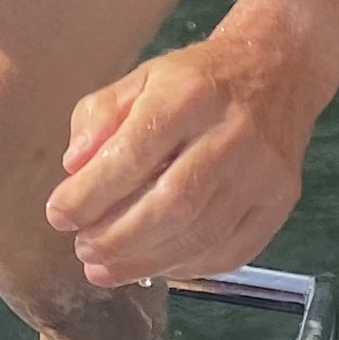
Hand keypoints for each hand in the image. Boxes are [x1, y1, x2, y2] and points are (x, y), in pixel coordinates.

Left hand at [44, 23, 317, 289]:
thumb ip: (100, 117)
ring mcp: (263, 172)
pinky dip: (184, 268)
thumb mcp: (141, 78)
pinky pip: (231, 253)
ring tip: (103, 267)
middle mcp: (233, 133)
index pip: (134, 152)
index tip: (58, 215)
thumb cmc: (196, 80)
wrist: (276, 70)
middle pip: (172, 204)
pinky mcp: (281, 202)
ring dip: (144, 262)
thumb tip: (73, 168)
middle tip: (83, 250)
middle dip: (117, 238)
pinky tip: (152, 267)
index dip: (91, 192)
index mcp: (190, 93)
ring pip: (201, 235)